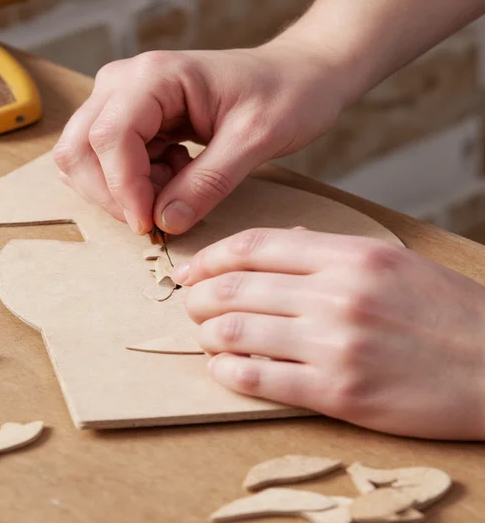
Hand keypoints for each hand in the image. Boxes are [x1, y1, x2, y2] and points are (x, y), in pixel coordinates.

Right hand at [53, 40, 343, 234]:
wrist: (299, 74)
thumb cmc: (286, 92)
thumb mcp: (257, 139)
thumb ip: (208, 182)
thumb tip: (164, 223)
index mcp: (153, 75)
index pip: (109, 137)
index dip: (123, 188)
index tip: (150, 225)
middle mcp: (124, 82)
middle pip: (78, 148)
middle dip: (111, 194)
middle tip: (157, 216)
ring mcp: (121, 100)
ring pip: (84, 159)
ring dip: (120, 190)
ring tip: (172, 188)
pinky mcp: (129, 119)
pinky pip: (107, 163)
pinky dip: (132, 185)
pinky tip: (174, 178)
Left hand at [172, 228, 484, 439]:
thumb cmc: (446, 312)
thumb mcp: (391, 261)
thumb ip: (327, 252)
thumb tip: (275, 242)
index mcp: (350, 256)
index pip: (254, 246)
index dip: (209, 257)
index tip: (190, 269)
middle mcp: (337, 295)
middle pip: (235, 287)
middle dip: (197, 296)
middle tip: (189, 304)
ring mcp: (335, 345)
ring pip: (236, 332)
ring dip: (207, 333)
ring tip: (205, 336)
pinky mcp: (339, 393)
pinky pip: (259, 379)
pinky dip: (228, 371)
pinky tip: (223, 368)